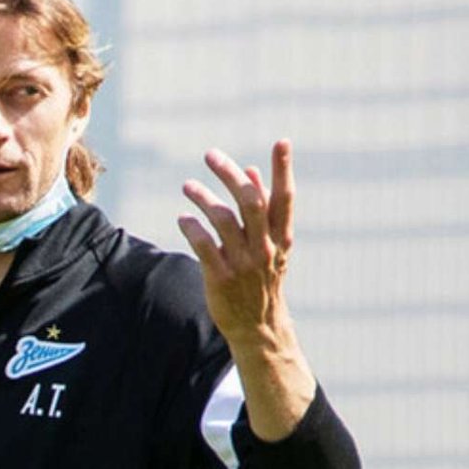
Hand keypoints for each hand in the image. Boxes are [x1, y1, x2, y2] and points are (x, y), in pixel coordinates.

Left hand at [177, 139, 294, 346]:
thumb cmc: (262, 278)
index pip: (285, 198)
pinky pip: (204, 245)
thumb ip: (262, 209)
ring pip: (223, 220)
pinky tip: (183, 218)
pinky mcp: (221, 277)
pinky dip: (192, 227)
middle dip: (230, 175)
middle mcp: (265, 247)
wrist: (257, 327)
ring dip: (203, 198)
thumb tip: (251, 171)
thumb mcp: (271, 245)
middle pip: (250, 202)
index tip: (282, 141)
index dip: (283, 170)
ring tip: (187, 186)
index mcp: (281, 237)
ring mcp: (243, 263)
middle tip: (211, 155)